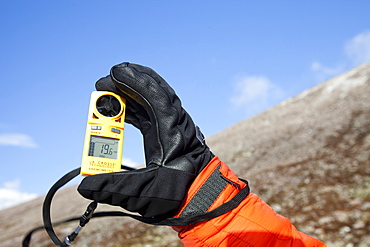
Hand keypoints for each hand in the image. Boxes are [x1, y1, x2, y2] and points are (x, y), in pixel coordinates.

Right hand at [78, 62, 213, 217]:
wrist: (199, 195)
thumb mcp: (145, 193)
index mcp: (172, 131)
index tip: (116, 72)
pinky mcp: (165, 130)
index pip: (157, 97)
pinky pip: (148, 110)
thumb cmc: (178, 193)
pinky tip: (119, 107)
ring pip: (151, 99)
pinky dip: (133, 105)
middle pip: (153, 91)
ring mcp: (170, 125)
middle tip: (106, 80)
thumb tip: (86, 187)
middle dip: (129, 82)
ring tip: (108, 89)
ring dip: (130, 92)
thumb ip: (114, 189)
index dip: (136, 82)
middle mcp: (173, 122)